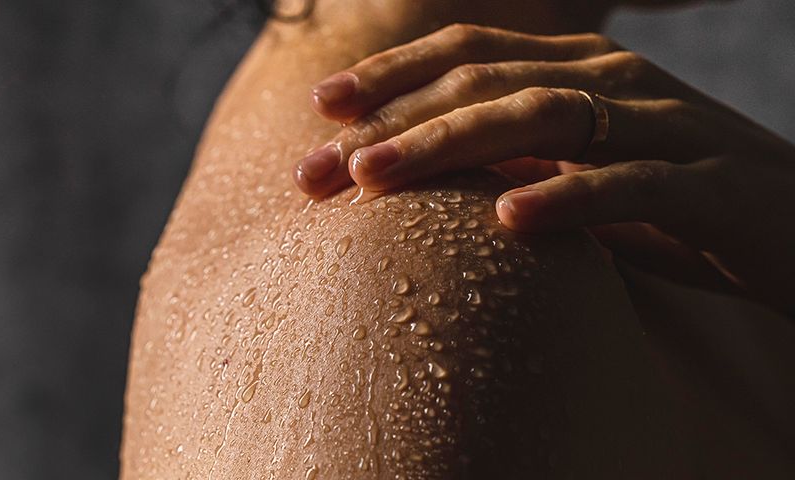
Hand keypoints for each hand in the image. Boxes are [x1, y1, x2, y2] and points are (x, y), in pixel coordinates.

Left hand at [292, 24, 794, 314]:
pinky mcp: (708, 184)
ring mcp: (664, 125)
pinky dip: (567, 198)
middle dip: (392, 121)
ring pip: (543, 116)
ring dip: (449, 145)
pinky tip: (507, 221)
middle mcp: (614, 81)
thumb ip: (524, 159)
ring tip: (375, 179)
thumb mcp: (583, 170)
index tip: (324, 108)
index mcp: (581, 71)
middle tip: (314, 166)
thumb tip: (438, 174)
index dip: (394, 75)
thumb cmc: (678, 202)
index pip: (472, 54)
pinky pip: (629, 184)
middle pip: (486, 83)